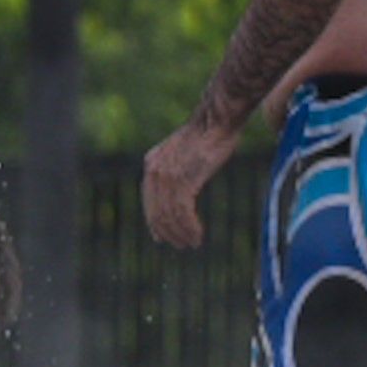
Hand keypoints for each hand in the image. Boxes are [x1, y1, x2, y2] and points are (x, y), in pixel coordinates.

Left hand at [142, 123, 233, 249]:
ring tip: (192, 243)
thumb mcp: (183, 154)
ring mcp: (167, 176)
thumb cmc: (208, 135)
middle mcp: (154, 170)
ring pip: (170, 216)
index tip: (162, 237)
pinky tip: (197, 235)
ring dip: (181, 233)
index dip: (155, 222)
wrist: (217, 120)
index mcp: (152, 163)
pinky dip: (189, 227)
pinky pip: (182, 213)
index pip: (149, 201)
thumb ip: (175, 171)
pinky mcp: (182, 180)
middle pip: (157, 212)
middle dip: (168, 233)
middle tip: (182, 245)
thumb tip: (178, 193)